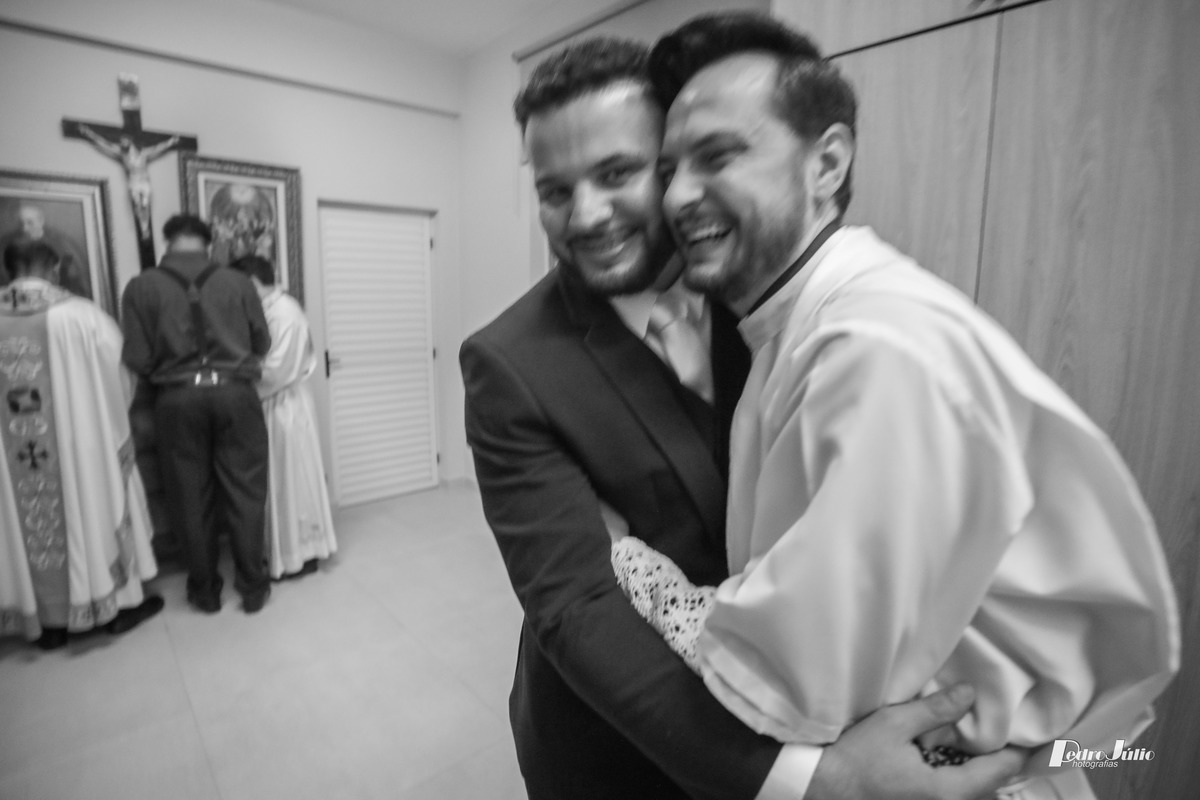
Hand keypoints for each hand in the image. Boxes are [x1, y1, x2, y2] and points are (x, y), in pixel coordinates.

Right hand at [806, 684, 1025, 799]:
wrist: (820, 787)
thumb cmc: (854, 757)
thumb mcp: (894, 724)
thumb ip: (935, 711)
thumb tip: (970, 695)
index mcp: (944, 791)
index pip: (996, 773)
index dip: (1017, 754)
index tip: (1035, 739)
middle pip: (986, 789)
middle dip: (999, 766)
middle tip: (1011, 741)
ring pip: (968, 796)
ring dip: (978, 776)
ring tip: (985, 751)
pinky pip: (950, 796)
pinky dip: (959, 781)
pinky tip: (951, 763)